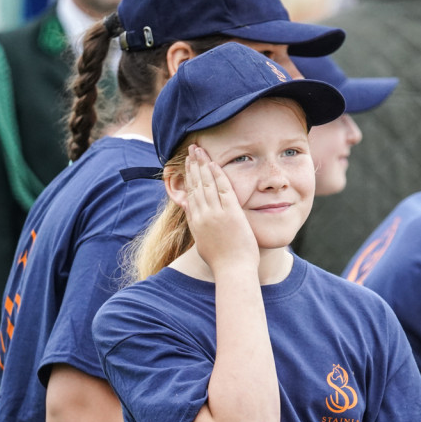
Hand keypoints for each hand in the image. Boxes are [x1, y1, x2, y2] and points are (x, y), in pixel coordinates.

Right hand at [179, 146, 259, 273]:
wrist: (233, 270)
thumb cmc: (222, 262)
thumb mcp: (204, 245)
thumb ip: (199, 229)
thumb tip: (196, 221)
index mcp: (196, 222)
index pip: (190, 194)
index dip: (188, 177)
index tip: (187, 165)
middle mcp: (202, 215)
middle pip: (195, 185)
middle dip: (193, 165)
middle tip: (191, 150)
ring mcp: (215, 213)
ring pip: (206, 183)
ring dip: (202, 165)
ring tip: (198, 150)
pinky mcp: (230, 213)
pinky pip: (223, 188)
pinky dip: (218, 174)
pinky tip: (214, 163)